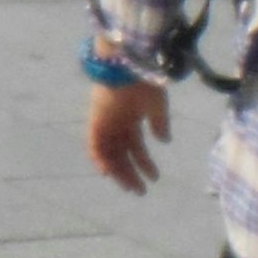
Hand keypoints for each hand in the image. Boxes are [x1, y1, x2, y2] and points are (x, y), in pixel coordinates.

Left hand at [86, 77, 169, 193]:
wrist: (130, 66)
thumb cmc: (145, 83)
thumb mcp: (157, 106)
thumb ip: (160, 123)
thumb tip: (164, 140)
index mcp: (131, 118)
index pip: (134, 146)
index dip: (143, 163)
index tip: (153, 178)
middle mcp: (116, 122)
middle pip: (121, 153)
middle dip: (130, 172)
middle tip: (140, 191)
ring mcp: (105, 121)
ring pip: (109, 152)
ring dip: (118, 171)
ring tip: (130, 187)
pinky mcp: (96, 119)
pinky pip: (94, 143)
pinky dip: (99, 158)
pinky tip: (108, 173)